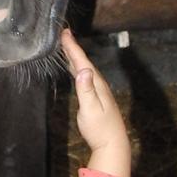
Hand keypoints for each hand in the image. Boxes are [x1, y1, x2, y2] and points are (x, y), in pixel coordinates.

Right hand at [61, 30, 130, 176]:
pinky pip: (84, 76)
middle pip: (84, 62)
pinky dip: (78, 69)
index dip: (73, 48)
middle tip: (64, 34)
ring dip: (76, 57)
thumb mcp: (91, 109)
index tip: (65, 33)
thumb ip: (86, 91)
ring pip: (84, 68)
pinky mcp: (95, 97)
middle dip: (73, 48)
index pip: (83, 62)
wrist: (112, 143)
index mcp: (96, 84)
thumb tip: (83, 71)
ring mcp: (98, 91)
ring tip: (67, 47)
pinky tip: (75, 70)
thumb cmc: (100, 128)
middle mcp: (98, 84)